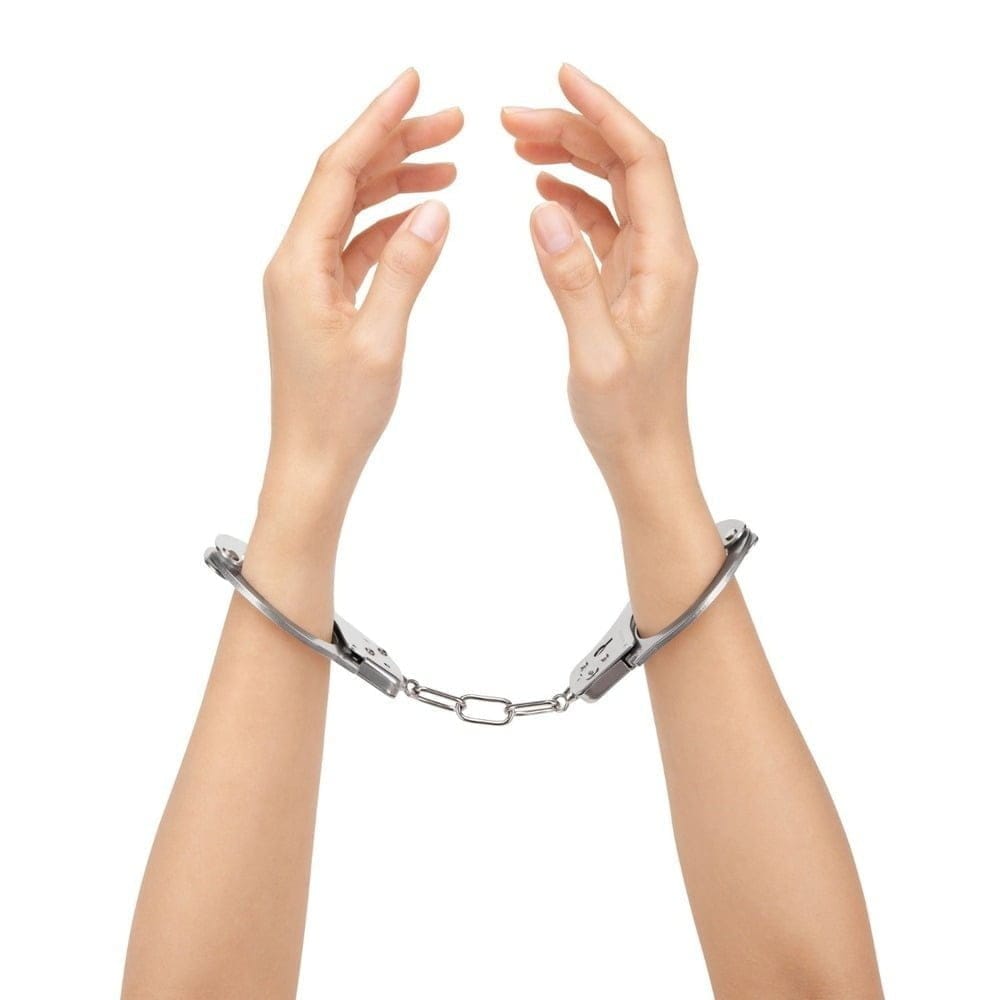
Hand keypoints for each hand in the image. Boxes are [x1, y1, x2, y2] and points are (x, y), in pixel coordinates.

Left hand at [261, 69, 461, 511]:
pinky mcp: (323, 301)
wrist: (313, 464)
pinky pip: (358, 246)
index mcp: (299, 264)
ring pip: (355, 212)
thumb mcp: (381, 338)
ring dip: (398, 184)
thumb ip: (407, 268)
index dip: (377, 122)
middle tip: (452, 122)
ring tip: (450, 163)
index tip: (414, 85)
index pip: (338, 171)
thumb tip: (435, 209)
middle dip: (396, 145)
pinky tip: (427, 218)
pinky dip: (392, 227)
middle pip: (346, 182)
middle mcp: (296, 262)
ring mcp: (308, 281)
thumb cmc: (339, 414)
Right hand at [502, 65, 699, 503]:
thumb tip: (544, 206)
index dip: (605, 112)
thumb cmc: (627, 414)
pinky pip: (601, 225)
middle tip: (510, 118)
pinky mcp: (626, 286)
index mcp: (666, 259)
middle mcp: (663, 253)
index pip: (642, 160)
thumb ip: (570, 278)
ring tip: (515, 143)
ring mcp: (646, 268)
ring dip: (569, 160)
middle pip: (625, 165)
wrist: (646, 455)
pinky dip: (570, 199)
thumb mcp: (594, 351)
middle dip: (574, 130)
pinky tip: (538, 190)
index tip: (561, 78)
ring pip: (611, 191)